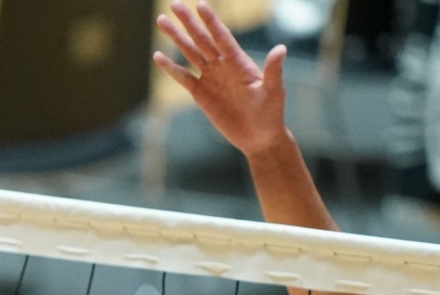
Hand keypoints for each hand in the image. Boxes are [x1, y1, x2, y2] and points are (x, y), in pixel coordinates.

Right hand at [154, 3, 290, 158]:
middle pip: (201, 39)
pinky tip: (158, 57)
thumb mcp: (274, 91)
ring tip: (162, 22)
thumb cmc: (270, 113)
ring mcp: (210, 78)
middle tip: (173, 4)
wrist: (259, 136)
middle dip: (187, 22)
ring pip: (190, 53)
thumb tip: (280, 49)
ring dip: (176, 38)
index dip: (211, 21)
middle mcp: (222, 65)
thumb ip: (273, 70)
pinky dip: (171, 68)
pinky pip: (183, 78)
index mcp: (239, 61)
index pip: (221, 36)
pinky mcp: (201, 94)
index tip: (200, 5)